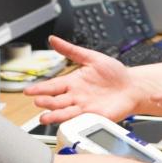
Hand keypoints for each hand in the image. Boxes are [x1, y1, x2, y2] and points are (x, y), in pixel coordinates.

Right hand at [24, 36, 144, 123]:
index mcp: (73, 82)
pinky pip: (81, 119)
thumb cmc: (115, 73)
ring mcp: (84, 107)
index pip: (52, 86)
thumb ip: (71, 50)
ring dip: (54, 116)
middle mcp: (76, 96)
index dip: (40, 89)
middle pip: (56, 101)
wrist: (133, 86)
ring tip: (43, 118)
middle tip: (37, 102)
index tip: (28, 91)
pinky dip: (72, 121)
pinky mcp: (94, 116)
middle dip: (46, 102)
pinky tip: (64, 123)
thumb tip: (53, 40)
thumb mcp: (91, 57)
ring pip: (65, 113)